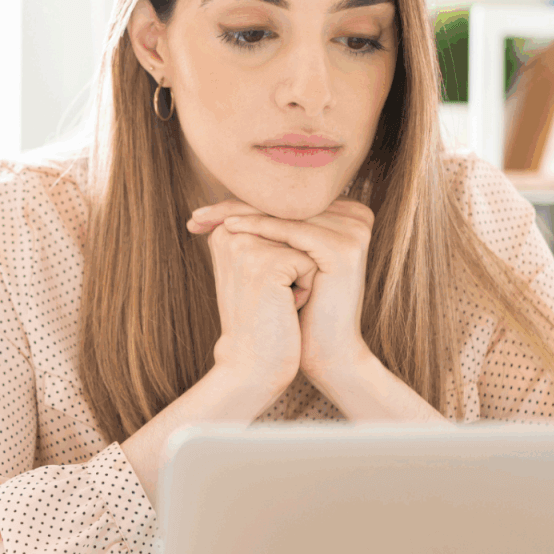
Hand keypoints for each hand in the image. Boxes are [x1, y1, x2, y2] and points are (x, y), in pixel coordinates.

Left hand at [189, 199, 376, 384]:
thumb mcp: (284, 262)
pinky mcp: (344, 246)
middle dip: (235, 207)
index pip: (285, 202)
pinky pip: (292, 230)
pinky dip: (258, 227)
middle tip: (196, 214)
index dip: (241, 204)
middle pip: (283, 205)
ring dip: (241, 213)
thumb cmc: (300, 309)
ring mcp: (354, 230)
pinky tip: (229, 227)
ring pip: (284, 214)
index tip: (200, 214)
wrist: (325, 352)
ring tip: (204, 218)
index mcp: (348, 215)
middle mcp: (357, 217)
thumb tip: (225, 205)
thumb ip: (270, 229)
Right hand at [192, 214, 316, 387]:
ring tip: (277, 301)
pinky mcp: (267, 264)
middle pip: (294, 231)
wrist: (254, 365)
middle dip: (296, 264)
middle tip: (270, 298)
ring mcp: (246, 246)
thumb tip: (306, 207)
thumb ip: (270, 234)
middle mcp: (229, 232)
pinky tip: (283, 309)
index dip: (288, 258)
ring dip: (302, 275)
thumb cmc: (264, 319)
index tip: (265, 289)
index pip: (279, 222)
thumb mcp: (261, 269)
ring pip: (305, 244)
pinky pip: (310, 263)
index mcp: (223, 230)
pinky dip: (306, 289)